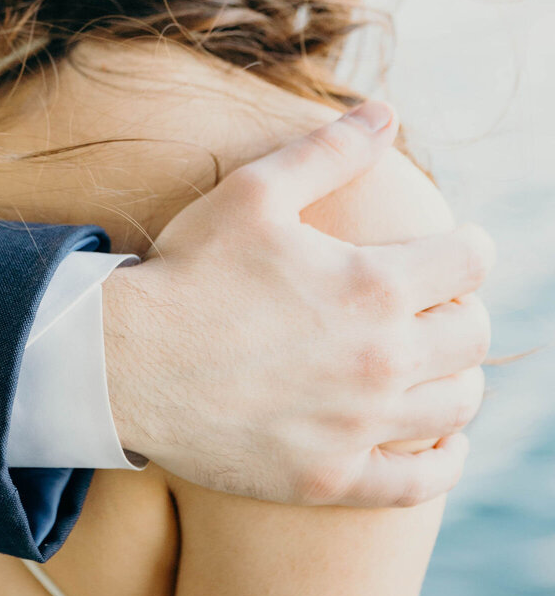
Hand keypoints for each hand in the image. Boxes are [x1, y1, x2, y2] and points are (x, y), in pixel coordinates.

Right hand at [101, 100, 492, 505]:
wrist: (122, 364)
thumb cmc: (186, 270)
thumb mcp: (252, 193)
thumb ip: (328, 151)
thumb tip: (386, 113)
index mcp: (373, 284)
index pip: (470, 261)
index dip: (468, 247)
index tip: (454, 248)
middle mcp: (381, 358)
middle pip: (474, 336)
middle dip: (463, 311)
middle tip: (436, 305)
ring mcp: (358, 425)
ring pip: (458, 405)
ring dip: (458, 378)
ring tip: (434, 364)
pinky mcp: (331, 477)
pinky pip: (419, 482)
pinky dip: (445, 462)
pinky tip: (443, 444)